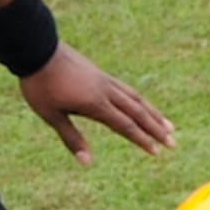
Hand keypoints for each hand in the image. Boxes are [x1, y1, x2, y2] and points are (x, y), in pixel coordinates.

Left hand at [19, 42, 175, 163]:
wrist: (36, 47)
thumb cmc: (40, 84)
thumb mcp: (52, 115)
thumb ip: (72, 138)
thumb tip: (87, 162)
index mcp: (95, 104)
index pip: (125, 125)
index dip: (142, 140)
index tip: (156, 151)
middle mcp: (105, 92)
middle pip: (138, 112)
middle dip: (156, 129)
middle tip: (173, 142)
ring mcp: (104, 80)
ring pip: (136, 99)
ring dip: (153, 113)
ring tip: (168, 124)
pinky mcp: (100, 74)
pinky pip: (126, 89)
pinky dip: (139, 100)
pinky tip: (142, 106)